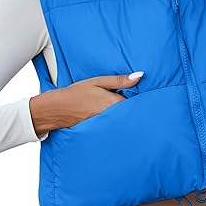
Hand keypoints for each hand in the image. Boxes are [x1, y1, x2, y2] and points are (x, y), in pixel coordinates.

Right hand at [29, 71, 143, 133]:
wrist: (57, 109)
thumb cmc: (77, 93)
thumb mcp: (98, 81)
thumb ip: (120, 80)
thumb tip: (140, 76)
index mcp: (113, 103)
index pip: (135, 103)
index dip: (141, 99)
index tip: (148, 96)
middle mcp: (112, 116)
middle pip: (130, 113)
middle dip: (136, 109)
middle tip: (142, 106)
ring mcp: (106, 125)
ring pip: (122, 120)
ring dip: (126, 116)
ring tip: (128, 114)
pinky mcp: (101, 130)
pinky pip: (114, 125)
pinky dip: (116, 122)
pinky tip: (116, 120)